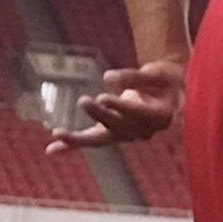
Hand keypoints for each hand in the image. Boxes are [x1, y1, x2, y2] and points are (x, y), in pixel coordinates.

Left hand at [65, 58, 183, 147]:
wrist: (170, 93)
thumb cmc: (166, 79)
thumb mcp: (157, 72)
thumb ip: (134, 76)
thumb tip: (107, 77)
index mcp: (160, 116)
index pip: (137, 114)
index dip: (120, 107)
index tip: (104, 97)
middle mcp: (143, 131)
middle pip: (118, 127)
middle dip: (100, 116)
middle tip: (84, 101)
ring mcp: (126, 136)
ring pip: (101, 139)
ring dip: (78, 139)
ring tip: (58, 134)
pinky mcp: (113, 134)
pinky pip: (92, 141)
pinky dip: (73, 144)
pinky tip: (52, 149)